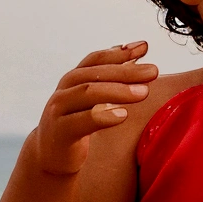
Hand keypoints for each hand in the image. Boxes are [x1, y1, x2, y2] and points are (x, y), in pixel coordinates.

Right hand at [31, 42, 157, 175]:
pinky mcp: (61, 131)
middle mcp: (64, 90)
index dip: (120, 52)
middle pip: (95, 74)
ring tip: (143, 92)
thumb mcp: (92, 98)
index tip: (144, 47)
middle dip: (126, 71)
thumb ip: (110, 77)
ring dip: (118, 91)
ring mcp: (59, 110)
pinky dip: (103, 116)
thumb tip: (137, 54)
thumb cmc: (76, 123)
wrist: (50, 154)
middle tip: (152, 71)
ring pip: (88, 93)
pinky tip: (122, 115)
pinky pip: (83, 121)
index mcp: (73, 79)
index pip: (96, 59)